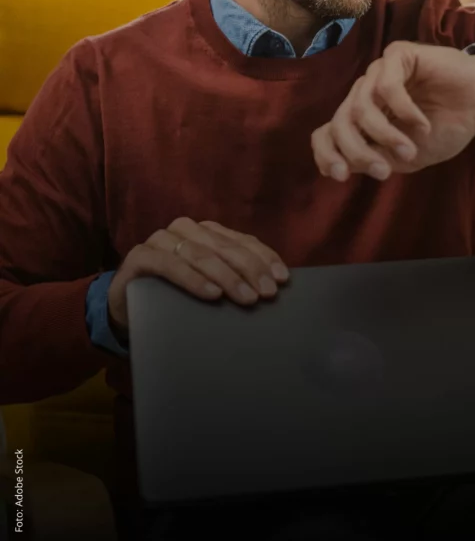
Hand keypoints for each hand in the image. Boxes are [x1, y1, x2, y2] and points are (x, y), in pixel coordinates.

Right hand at [108, 218, 289, 334]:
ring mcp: (160, 241)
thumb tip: (272, 287)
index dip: (263, 257)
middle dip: (249, 269)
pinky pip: (169, 265)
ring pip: (200, 253)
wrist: (126, 310)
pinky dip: (193, 279)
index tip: (282, 279)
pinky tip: (212, 294)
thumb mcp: (209, 286)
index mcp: (206, 232)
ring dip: (226, 276)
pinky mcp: (139, 258)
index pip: (241, 240)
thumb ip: (233, 278)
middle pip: (224, 246)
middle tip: (267, 293)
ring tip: (246, 298)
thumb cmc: (175, 297)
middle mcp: (184, 230)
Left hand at [311, 41, 474, 181]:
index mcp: (362, 118)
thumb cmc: (445, 128)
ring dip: (385, 135)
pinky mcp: (398, 55)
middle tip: (384, 171)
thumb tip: (345, 165)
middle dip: (357, 152)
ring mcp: (378, 73)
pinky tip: (422, 124)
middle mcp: (364, 93)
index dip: (327, 154)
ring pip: (360, 107)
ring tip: (410, 149)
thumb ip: (376, 158)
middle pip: (339, 123)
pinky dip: (403, 111)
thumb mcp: (406, 157)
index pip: (325, 133)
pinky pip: (386, 86)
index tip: (341, 176)